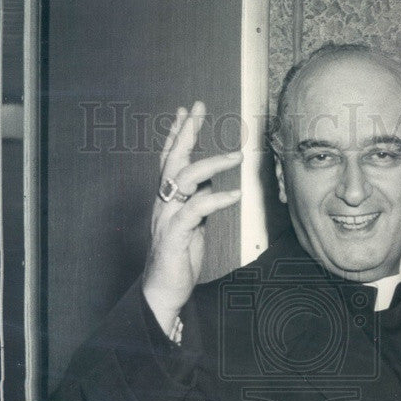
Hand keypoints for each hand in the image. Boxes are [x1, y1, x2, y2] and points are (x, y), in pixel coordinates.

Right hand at [142, 101, 242, 333]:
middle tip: (198, 107)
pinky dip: (216, 199)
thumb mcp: (192, 227)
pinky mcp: (174, 236)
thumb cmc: (178, 261)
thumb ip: (197, 204)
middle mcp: (163, 205)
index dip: (177, 135)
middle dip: (186, 131)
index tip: (186, 111)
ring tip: (237, 156)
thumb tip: (209, 183)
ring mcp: (167, 219)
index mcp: (166, 201)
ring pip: (184, 179)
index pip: (169, 161)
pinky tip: (235, 195)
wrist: (164, 293)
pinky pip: (195, 210)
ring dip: (212, 163)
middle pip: (172, 160)